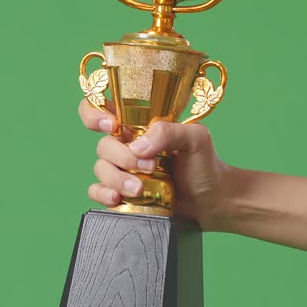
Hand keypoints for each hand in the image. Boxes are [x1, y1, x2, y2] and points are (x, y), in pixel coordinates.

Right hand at [77, 98, 232, 229]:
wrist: (212, 199)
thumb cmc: (204, 163)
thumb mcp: (196, 138)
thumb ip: (169, 132)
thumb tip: (137, 147)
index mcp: (139, 125)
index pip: (103, 108)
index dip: (95, 113)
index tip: (111, 125)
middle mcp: (126, 145)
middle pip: (103, 145)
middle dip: (123, 157)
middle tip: (151, 167)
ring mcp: (122, 169)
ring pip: (100, 169)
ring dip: (117, 179)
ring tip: (141, 189)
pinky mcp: (121, 192)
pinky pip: (96, 191)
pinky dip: (103, 194)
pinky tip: (118, 199)